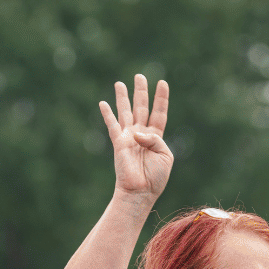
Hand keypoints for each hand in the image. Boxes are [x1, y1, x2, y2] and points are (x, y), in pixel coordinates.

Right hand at [99, 74, 172, 202]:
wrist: (140, 192)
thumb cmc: (155, 178)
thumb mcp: (165, 155)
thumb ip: (155, 139)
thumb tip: (137, 132)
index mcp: (156, 138)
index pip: (159, 113)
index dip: (161, 98)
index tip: (162, 82)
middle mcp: (141, 135)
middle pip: (141, 107)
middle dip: (141, 92)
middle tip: (139, 76)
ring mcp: (129, 138)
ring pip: (126, 112)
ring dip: (123, 98)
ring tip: (120, 83)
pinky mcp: (119, 143)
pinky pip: (113, 125)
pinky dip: (108, 114)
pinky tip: (103, 103)